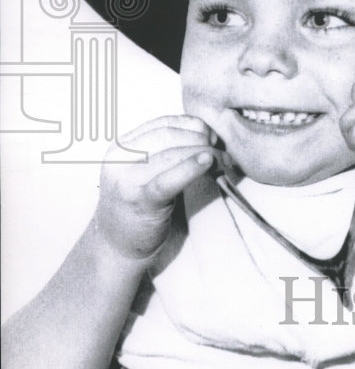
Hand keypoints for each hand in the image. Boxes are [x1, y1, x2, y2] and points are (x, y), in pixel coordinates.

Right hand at [96, 115, 217, 261]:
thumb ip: (168, 150)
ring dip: (205, 154)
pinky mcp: (139, 202)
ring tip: (223, 162)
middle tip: (223, 151)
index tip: (213, 136)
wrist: (117, 245)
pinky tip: (207, 163)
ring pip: (171, 154)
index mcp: (122, 147)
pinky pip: (167, 180)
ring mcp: (126, 181)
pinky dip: (190, 168)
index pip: (163, 123)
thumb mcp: (147, 171)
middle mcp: (119, 159)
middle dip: (202, 139)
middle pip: (169, 135)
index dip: (193, 125)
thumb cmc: (140, 205)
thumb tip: (209, 134)